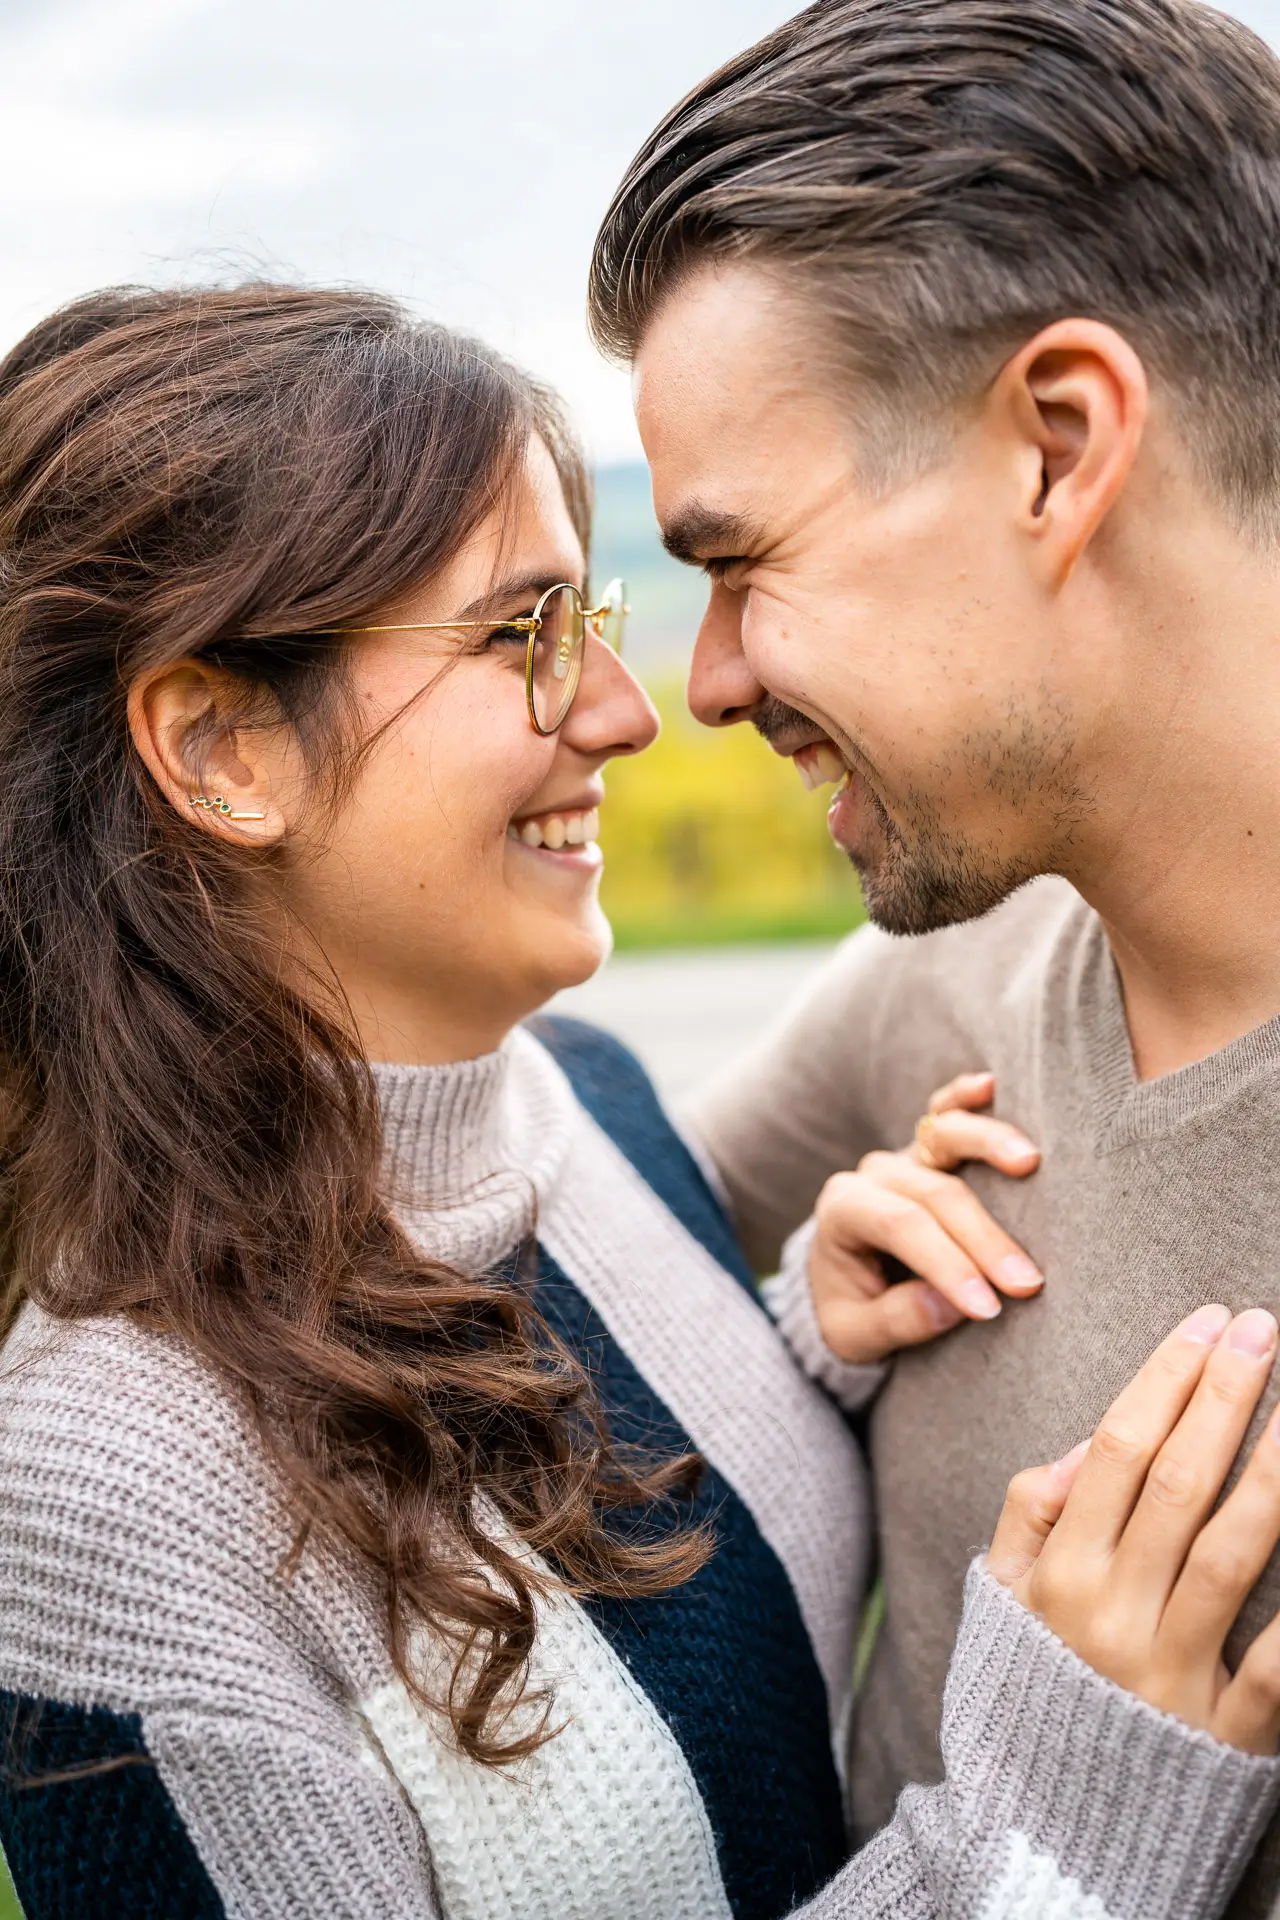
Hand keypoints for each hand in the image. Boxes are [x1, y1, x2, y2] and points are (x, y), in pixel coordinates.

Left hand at [809, 1070, 1042, 1364]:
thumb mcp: (855, 1334)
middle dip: (984, 1238)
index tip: (989, 1307)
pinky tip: (989, 1086)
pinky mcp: (930, 1150)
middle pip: (935, 1193)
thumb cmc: (849, 1310)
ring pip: (944, 1138)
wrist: (841, 1283)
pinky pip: (945, 1114)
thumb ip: (897, 1321)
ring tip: (1029, 1163)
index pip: (901, 1228)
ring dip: (988, 1146)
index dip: (947, 1264)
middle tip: (1028, 1282)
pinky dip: (965, 1098)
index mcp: (842, 1211)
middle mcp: (873, 1174)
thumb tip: (952, 1306)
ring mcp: (903, 1155)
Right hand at [989, 1305, 1279, 1753]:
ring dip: (1277, 1467)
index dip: (1167, 1378)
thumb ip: (1030, 1514)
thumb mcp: (1000, 1597)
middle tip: (1262, 1328)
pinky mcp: (1227, 1734)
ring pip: (1237, 1550)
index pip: (1119, 1449)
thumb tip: (1086, 1446)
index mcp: (1059, 1574)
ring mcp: (1171, 1674)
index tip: (1206, 1323)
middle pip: (1181, 1482)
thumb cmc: (1030, 1692)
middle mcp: (1112, 1614)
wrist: (1048, 1839)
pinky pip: (1279, 1660)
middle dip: (1226, 1395)